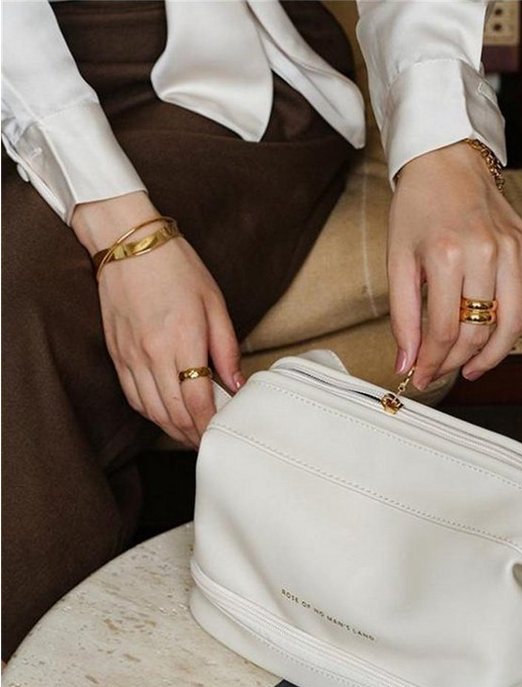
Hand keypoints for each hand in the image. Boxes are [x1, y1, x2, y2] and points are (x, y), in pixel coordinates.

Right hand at [72, 192, 241, 446]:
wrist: (129, 243)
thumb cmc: (177, 268)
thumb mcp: (214, 303)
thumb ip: (226, 348)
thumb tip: (236, 384)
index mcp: (183, 340)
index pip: (197, 400)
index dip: (209, 424)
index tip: (220, 432)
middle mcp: (153, 353)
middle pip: (174, 412)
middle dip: (193, 433)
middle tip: (209, 440)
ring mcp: (131, 356)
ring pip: (151, 410)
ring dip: (172, 428)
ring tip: (190, 434)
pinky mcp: (116, 354)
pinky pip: (132, 396)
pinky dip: (150, 413)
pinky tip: (165, 416)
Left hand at [387, 142, 521, 389]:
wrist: (444, 159)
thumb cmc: (418, 205)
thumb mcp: (397, 259)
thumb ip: (402, 315)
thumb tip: (405, 361)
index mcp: (448, 255)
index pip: (443, 331)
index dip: (430, 362)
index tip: (418, 375)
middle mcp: (486, 254)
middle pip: (477, 333)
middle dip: (454, 363)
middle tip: (437, 373)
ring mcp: (514, 251)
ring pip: (512, 323)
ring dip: (492, 356)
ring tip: (472, 369)